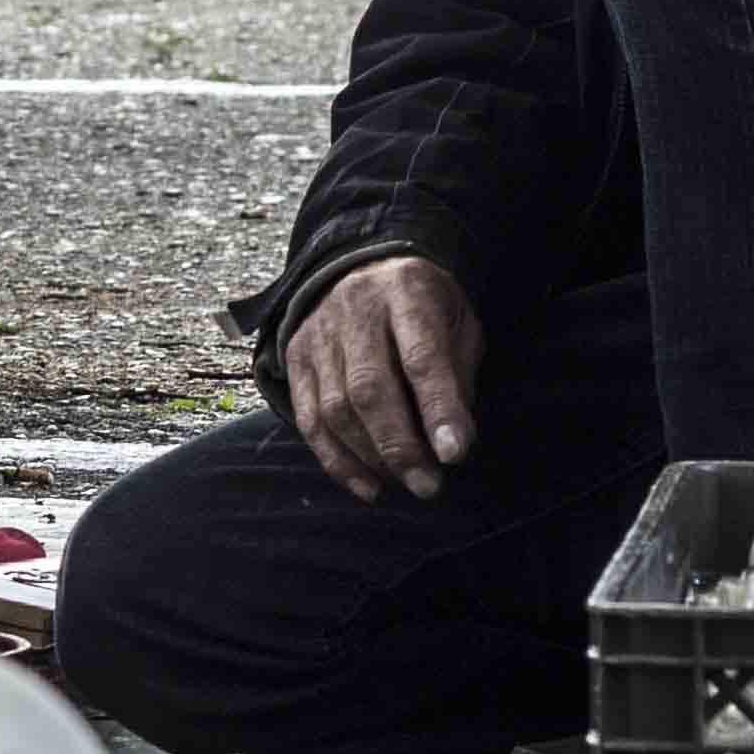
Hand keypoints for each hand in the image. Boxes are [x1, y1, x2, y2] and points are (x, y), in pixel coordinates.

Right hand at [287, 257, 480, 504]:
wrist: (360, 267)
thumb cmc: (423, 306)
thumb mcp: (458, 321)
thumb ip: (457, 373)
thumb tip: (449, 440)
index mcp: (406, 291)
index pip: (421, 356)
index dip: (438, 408)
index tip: (454, 454)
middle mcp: (354, 309)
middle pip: (369, 388)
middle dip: (400, 446)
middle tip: (428, 485)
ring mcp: (318, 334)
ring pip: (335, 409)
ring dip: (371, 458)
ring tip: (405, 482)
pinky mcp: (295, 358)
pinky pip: (309, 420)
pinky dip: (337, 461)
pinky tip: (367, 486)